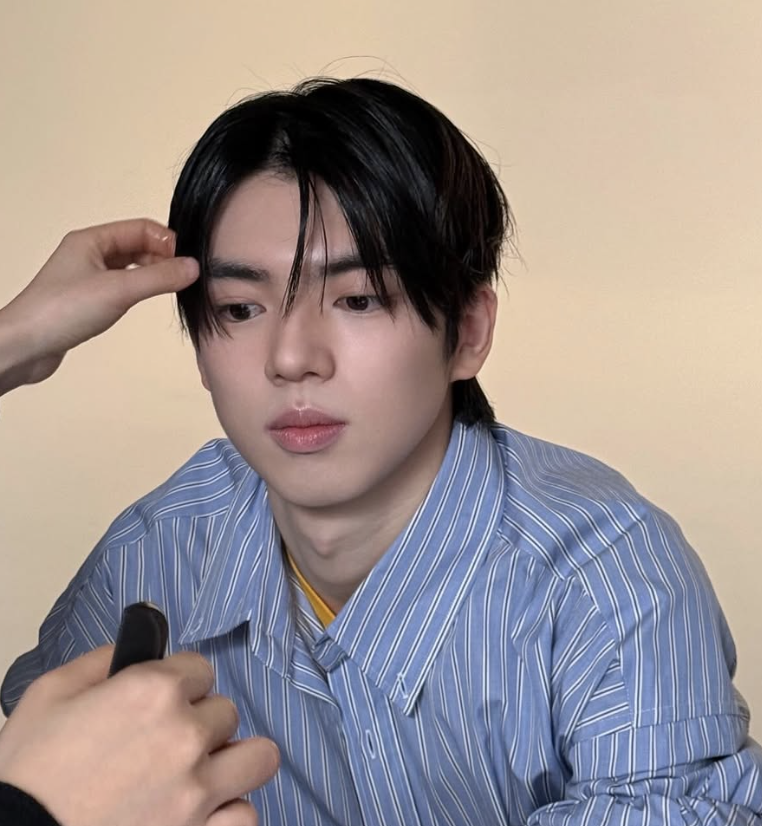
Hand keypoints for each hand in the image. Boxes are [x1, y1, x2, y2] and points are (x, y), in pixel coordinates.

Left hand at [0, 219, 198, 394]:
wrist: (26, 346)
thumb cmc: (61, 311)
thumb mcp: (118, 290)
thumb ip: (159, 278)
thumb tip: (193, 267)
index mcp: (92, 240)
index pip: (141, 228)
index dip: (167, 241)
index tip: (188, 260)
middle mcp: (89, 254)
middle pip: (137, 246)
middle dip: (164, 257)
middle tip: (186, 276)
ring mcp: (88, 277)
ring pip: (131, 266)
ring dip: (153, 274)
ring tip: (173, 288)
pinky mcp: (88, 299)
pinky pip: (123, 286)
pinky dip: (140, 289)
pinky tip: (148, 301)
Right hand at [0, 647, 278, 825]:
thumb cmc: (27, 775)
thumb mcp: (49, 695)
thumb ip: (101, 660)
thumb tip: (134, 648)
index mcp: (153, 691)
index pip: (200, 668)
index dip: (178, 683)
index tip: (160, 701)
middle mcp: (186, 734)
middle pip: (224, 711)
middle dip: (198, 722)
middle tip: (164, 743)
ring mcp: (199, 789)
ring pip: (257, 756)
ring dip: (231, 760)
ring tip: (203, 772)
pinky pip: (245, 814)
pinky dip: (229, 812)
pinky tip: (204, 812)